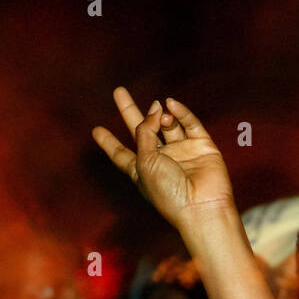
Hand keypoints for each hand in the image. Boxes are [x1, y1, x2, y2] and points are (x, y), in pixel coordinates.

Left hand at [93, 89, 234, 231]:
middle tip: (118, 91)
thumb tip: (154, 109)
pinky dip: (181, 113)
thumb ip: (144, 132)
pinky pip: (190, 124)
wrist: (201, 207)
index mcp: (141, 170)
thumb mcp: (144, 162)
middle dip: (130, 112)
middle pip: (142, 131)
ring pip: (167, 124)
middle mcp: (161, 159)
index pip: (121, 153)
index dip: (108, 142)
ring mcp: (182, 152)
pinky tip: (171, 104)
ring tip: (159, 113)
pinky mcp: (202, 146)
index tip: (95, 130)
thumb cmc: (168, 192)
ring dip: (161, 116)